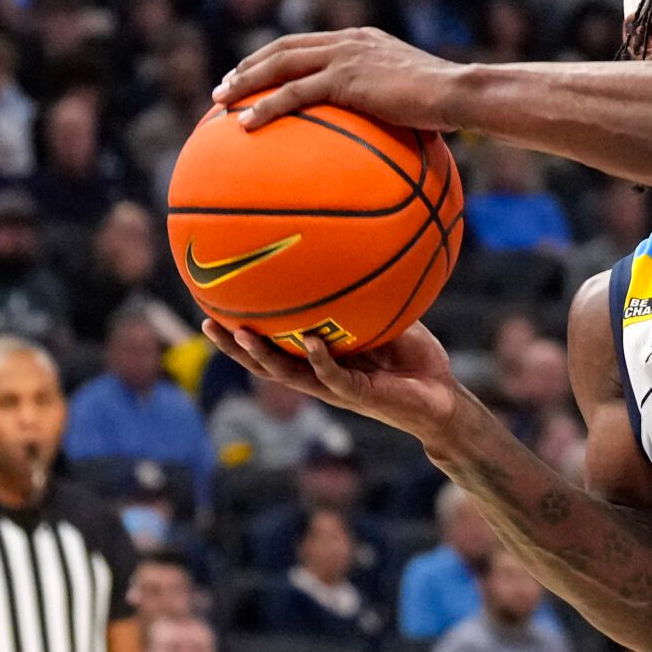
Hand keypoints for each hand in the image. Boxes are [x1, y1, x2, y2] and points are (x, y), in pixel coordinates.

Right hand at [201, 320, 462, 446]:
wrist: (445, 400)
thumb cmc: (416, 360)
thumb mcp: (387, 318)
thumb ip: (367, 296)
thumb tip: (351, 252)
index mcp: (319, 359)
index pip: (272, 346)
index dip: (242, 332)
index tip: (213, 307)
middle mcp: (320, 376)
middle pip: (265, 363)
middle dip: (234, 347)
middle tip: (205, 323)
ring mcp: (337, 388)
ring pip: (289, 376)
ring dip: (263, 357)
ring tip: (240, 335)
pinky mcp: (360, 397)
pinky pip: (334, 378)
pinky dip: (320, 360)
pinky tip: (308, 342)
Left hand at [213, 28, 461, 131]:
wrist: (459, 93)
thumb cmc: (448, 105)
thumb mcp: (415, 99)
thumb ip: (393, 106)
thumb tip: (389, 139)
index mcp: (362, 41)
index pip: (307, 43)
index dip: (275, 57)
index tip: (253, 73)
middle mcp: (348, 42)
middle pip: (284, 48)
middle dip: (249, 66)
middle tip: (225, 86)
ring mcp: (345, 57)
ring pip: (280, 66)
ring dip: (245, 83)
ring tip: (221, 101)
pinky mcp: (344, 79)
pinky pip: (293, 93)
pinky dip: (265, 107)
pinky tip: (245, 124)